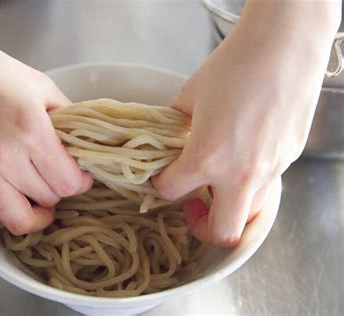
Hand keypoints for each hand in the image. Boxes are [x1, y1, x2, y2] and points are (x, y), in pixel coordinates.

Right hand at [0, 27, 92, 234]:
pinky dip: (5, 215)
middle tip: (58, 177)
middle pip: (49, 199)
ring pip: (19, 220)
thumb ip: (69, 120)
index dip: (82, 182)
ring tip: (39, 198)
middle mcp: (4, 156)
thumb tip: (86, 145)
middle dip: (61, 190)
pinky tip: (13, 199)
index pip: (68, 182)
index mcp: (31, 131)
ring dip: (36, 213)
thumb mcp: (43, 88)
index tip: (81, 176)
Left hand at [153, 1, 339, 245]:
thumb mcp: (189, 96)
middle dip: (201, 227)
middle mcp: (241, 174)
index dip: (161, 184)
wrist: (283, 46)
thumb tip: (170, 135)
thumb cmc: (233, 65)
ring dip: (229, 209)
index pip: (172, 191)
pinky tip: (242, 160)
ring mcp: (270, 170)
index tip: (162, 175)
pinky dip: (249, 185)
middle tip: (192, 207)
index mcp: (207, 157)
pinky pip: (266, 187)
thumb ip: (175, 125)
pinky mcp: (288, 159)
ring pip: (249, 214)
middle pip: (222, 232)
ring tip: (219, 187)